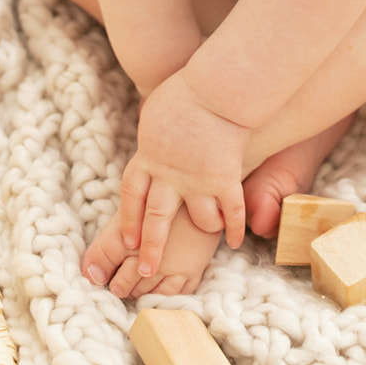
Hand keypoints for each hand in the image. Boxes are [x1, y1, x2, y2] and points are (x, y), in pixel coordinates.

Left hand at [120, 71, 248, 280]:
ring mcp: (197, 182)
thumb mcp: (154, 112)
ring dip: (204, 229)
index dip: (129, 220)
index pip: (131, 196)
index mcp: (148, 158)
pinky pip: (230, 212)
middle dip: (150, 249)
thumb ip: (152, 131)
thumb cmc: (183, 93)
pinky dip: (235, 227)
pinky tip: (238, 241)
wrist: (214, 92)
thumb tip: (147, 129)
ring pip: (199, 219)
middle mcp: (169, 177)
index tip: (128, 241)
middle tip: (144, 272)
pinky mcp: (223, 180)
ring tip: (207, 235)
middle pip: (155, 220)